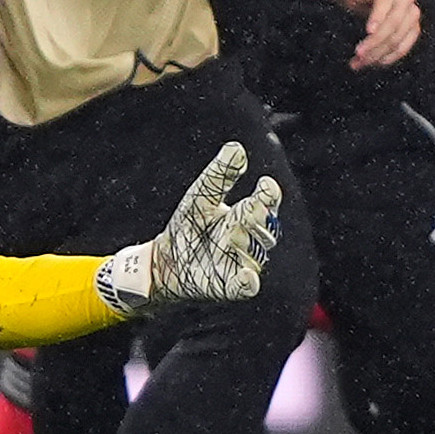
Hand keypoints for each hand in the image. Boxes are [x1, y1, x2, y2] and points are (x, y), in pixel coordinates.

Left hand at [96, 142, 279, 314]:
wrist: (165, 259)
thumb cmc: (189, 224)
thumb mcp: (202, 196)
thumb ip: (220, 175)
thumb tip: (236, 148)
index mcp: (246, 215)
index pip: (266, 203)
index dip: (269, 195)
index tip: (266, 183)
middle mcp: (250, 239)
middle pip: (264, 227)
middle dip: (257, 217)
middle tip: (249, 207)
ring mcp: (242, 263)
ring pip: (255, 253)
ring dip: (245, 242)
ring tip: (229, 234)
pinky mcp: (230, 286)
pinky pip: (246, 285)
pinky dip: (248, 281)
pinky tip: (247, 275)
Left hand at [323, 0, 419, 69]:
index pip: (385, 1)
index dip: (378, 16)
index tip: (368, 31)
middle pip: (394, 23)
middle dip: (376, 41)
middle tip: (358, 54)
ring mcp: (412, 13)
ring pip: (399, 38)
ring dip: (379, 53)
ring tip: (360, 62)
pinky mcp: (413, 28)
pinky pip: (405, 46)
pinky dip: (390, 57)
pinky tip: (374, 63)